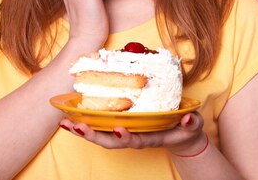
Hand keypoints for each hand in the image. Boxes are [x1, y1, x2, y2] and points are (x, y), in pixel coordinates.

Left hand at [58, 112, 207, 155]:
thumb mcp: (192, 126)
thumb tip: (188, 119)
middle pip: (110, 141)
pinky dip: (85, 123)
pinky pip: (100, 126)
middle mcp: (134, 137)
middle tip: (76, 127)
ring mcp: (126, 133)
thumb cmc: (185, 129)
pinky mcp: (120, 126)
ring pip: (101, 135)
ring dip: (83, 130)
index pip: (134, 140)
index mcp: (149, 138)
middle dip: (93, 135)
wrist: (181, 135)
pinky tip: (70, 116)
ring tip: (65, 122)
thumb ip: (191, 123)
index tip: (118, 129)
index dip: (125, 137)